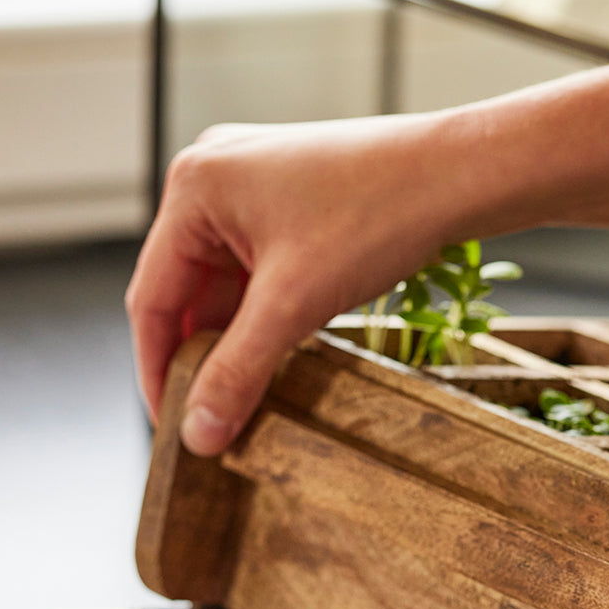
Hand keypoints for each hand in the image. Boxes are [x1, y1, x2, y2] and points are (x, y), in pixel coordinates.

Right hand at [125, 116, 468, 455]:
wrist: (457, 176)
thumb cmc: (378, 212)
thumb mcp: (294, 304)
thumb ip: (238, 371)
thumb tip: (199, 431)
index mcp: (194, 188)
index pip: (151, 298)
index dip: (157, 370)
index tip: (172, 425)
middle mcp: (214, 180)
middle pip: (186, 293)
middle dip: (200, 357)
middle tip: (209, 419)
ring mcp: (253, 189)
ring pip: (225, 287)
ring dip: (234, 341)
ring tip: (244, 397)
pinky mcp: (289, 204)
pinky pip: (257, 272)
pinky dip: (262, 316)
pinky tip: (275, 355)